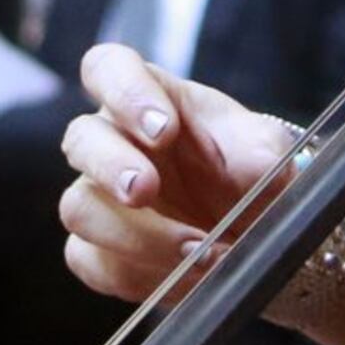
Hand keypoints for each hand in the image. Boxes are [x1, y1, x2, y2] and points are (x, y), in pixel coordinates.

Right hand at [55, 45, 299, 302]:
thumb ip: (261, 150)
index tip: (162, 128)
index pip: (108, 69)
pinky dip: (139, 273)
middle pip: (80, 140)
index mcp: (147, 97)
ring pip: (79, 208)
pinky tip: (184, 276)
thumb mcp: (265, 149)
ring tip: (198, 250)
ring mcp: (98, 197)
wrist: (250, 228)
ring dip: (136, 235)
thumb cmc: (246, 169)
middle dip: (112, 167)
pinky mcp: (98, 250)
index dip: (125, 94)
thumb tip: (260, 170)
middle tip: (145, 190)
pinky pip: (90, 261)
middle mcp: (112, 142)